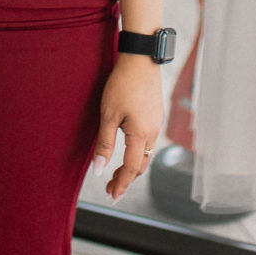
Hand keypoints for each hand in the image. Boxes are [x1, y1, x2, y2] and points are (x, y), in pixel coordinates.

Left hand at [91, 54, 164, 199]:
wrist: (141, 58)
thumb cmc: (122, 84)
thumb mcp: (108, 115)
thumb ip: (105, 144)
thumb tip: (99, 170)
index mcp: (141, 134)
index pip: (132, 168)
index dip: (121, 184)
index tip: (112, 195)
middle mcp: (153, 131)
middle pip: (141, 164)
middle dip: (126, 178)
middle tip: (110, 187)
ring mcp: (157, 122)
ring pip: (146, 152)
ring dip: (132, 165)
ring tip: (116, 171)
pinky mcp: (156, 114)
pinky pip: (149, 139)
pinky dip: (138, 151)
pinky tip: (128, 148)